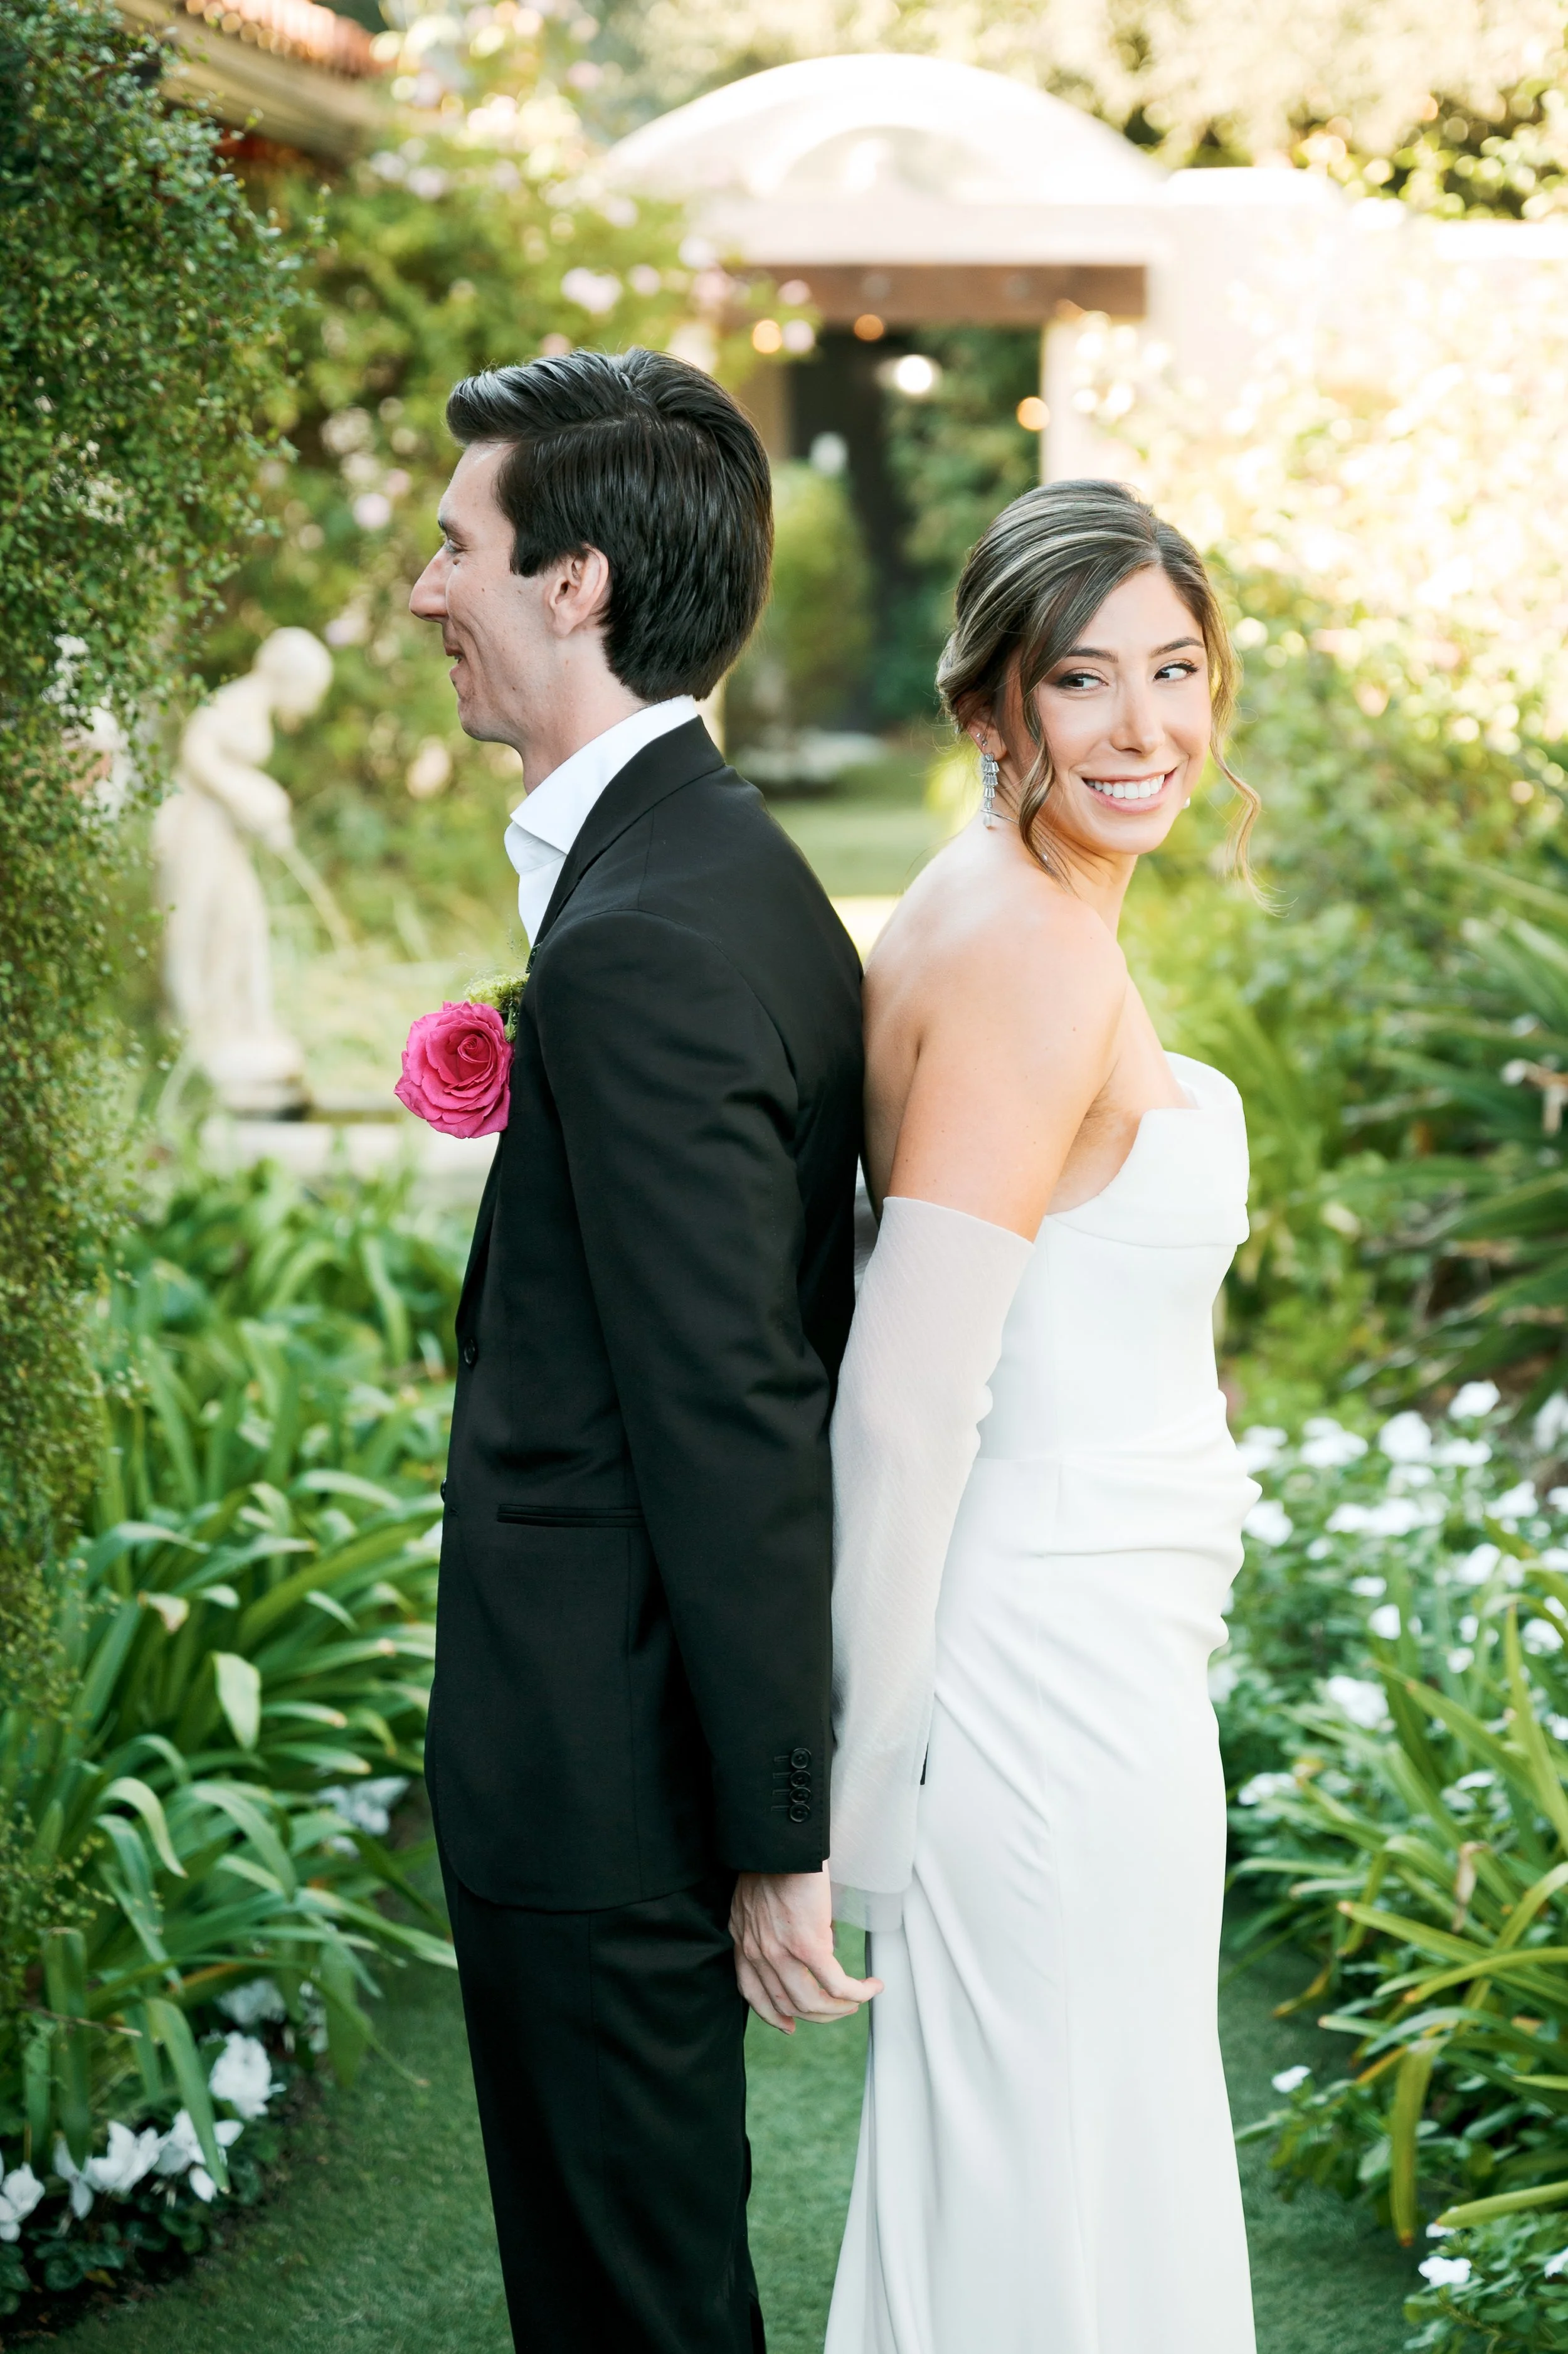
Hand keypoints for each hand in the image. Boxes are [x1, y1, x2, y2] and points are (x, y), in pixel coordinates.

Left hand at [729, 1867, 881, 2033]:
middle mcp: (756, 1952)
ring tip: (856, 1999)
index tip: (789, 2026)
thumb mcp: (757, 1897)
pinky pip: (835, 1984)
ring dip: (837, 2008)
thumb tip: (808, 1937)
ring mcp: (780, 1952)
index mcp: (742, 1939)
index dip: (772, 2015)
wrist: (780, 1840)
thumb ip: (770, 1923)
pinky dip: (857, 1991)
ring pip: (810, 2002)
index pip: (752, 1992)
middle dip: (815, 2014)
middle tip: (838, 2009)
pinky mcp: (808, 1945)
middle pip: (785, 2004)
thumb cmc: (774, 1856)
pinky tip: (872, 1987)